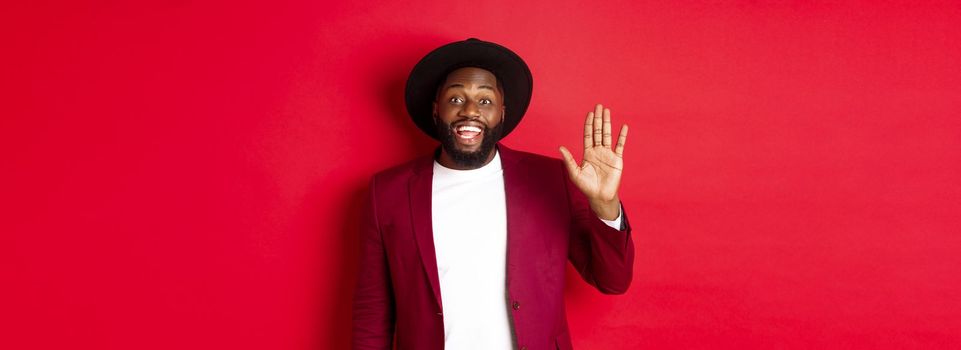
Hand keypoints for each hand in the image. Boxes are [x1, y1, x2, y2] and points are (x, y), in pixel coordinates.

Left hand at [559, 104, 627, 219]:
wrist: (600, 196)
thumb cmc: (586, 186)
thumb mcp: (575, 173)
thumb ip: (569, 160)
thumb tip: (560, 147)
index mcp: (587, 153)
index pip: (588, 135)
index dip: (588, 124)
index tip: (590, 113)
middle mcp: (598, 151)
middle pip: (598, 131)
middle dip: (598, 119)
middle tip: (599, 106)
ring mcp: (608, 154)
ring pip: (608, 135)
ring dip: (608, 123)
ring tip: (608, 111)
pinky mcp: (617, 159)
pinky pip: (620, 145)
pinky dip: (622, 136)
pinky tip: (623, 127)